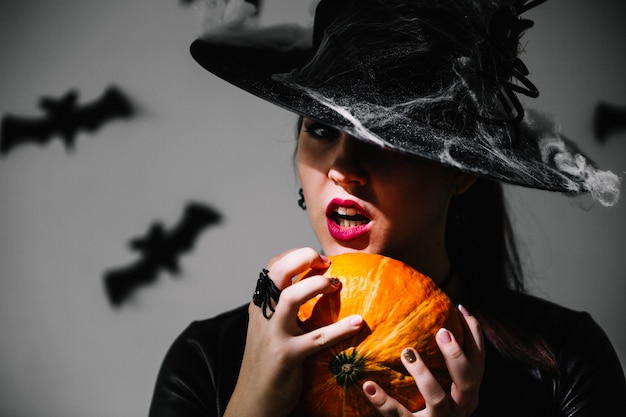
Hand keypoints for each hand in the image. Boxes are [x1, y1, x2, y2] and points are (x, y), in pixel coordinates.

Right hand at [224, 247, 363, 416]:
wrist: (253, 402)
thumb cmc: (267, 364)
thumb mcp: (269, 331)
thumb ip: (282, 311)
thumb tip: (314, 290)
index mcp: (259, 307)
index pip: (272, 267)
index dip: (295, 256)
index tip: (319, 258)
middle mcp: (263, 315)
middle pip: (277, 273)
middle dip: (303, 258)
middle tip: (326, 263)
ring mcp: (273, 335)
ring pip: (290, 298)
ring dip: (315, 285)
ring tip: (336, 284)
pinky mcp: (286, 356)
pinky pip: (316, 338)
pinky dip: (339, 329)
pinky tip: (357, 323)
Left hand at [363, 305, 484, 415]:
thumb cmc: (429, 409)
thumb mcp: (443, 387)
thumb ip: (440, 362)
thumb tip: (430, 320)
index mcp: (468, 393)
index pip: (478, 361)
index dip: (474, 334)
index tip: (460, 308)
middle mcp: (460, 407)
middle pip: (468, 380)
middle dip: (457, 354)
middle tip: (442, 331)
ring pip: (437, 398)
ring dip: (423, 374)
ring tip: (408, 352)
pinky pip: (398, 415)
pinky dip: (383, 401)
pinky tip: (368, 385)